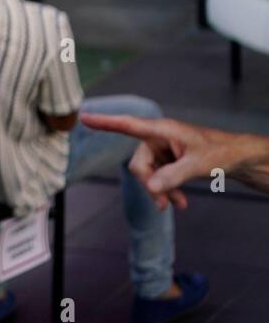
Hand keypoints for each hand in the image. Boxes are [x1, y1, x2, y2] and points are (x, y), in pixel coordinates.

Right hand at [80, 113, 241, 210]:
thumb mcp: (198, 165)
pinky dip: (167, 190)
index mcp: (162, 130)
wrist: (239, 159)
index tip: (84, 117)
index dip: (105, 122)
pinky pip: (159, 177)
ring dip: (160, 191)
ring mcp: (163, 149)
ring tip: (177, 205)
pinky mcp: (169, 160)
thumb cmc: (222, 153)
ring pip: (148, 173)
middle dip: (149, 184)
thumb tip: (150, 187)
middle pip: (139, 162)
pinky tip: (179, 203)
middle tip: (163, 204)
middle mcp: (158, 137)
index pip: (128, 125)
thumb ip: (172, 176)